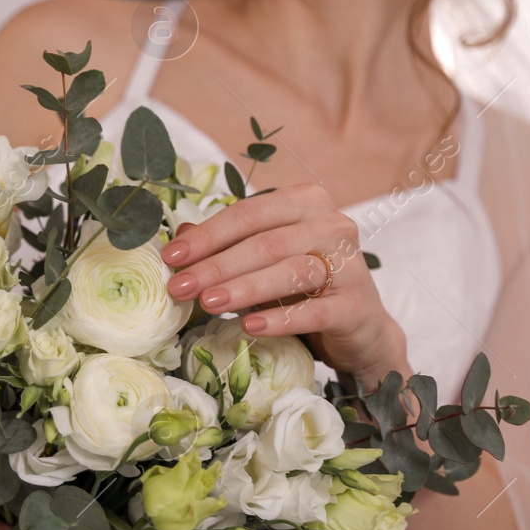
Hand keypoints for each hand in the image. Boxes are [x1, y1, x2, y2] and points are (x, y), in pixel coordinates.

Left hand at [159, 184, 407, 387]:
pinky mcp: (355, 306)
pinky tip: (249, 327)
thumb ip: (226, 244)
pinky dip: (279, 319)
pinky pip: (313, 311)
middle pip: (265, 243)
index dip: (207, 235)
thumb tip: (180, 234)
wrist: (359, 328)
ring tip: (208, 303)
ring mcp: (349, 264)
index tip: (171, 257)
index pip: (248, 214)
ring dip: (243, 289)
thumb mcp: (262, 260)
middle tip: (180, 286)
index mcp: (305, 202)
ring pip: (289, 272)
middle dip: (216, 266)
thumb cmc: (302, 286)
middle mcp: (332, 225)